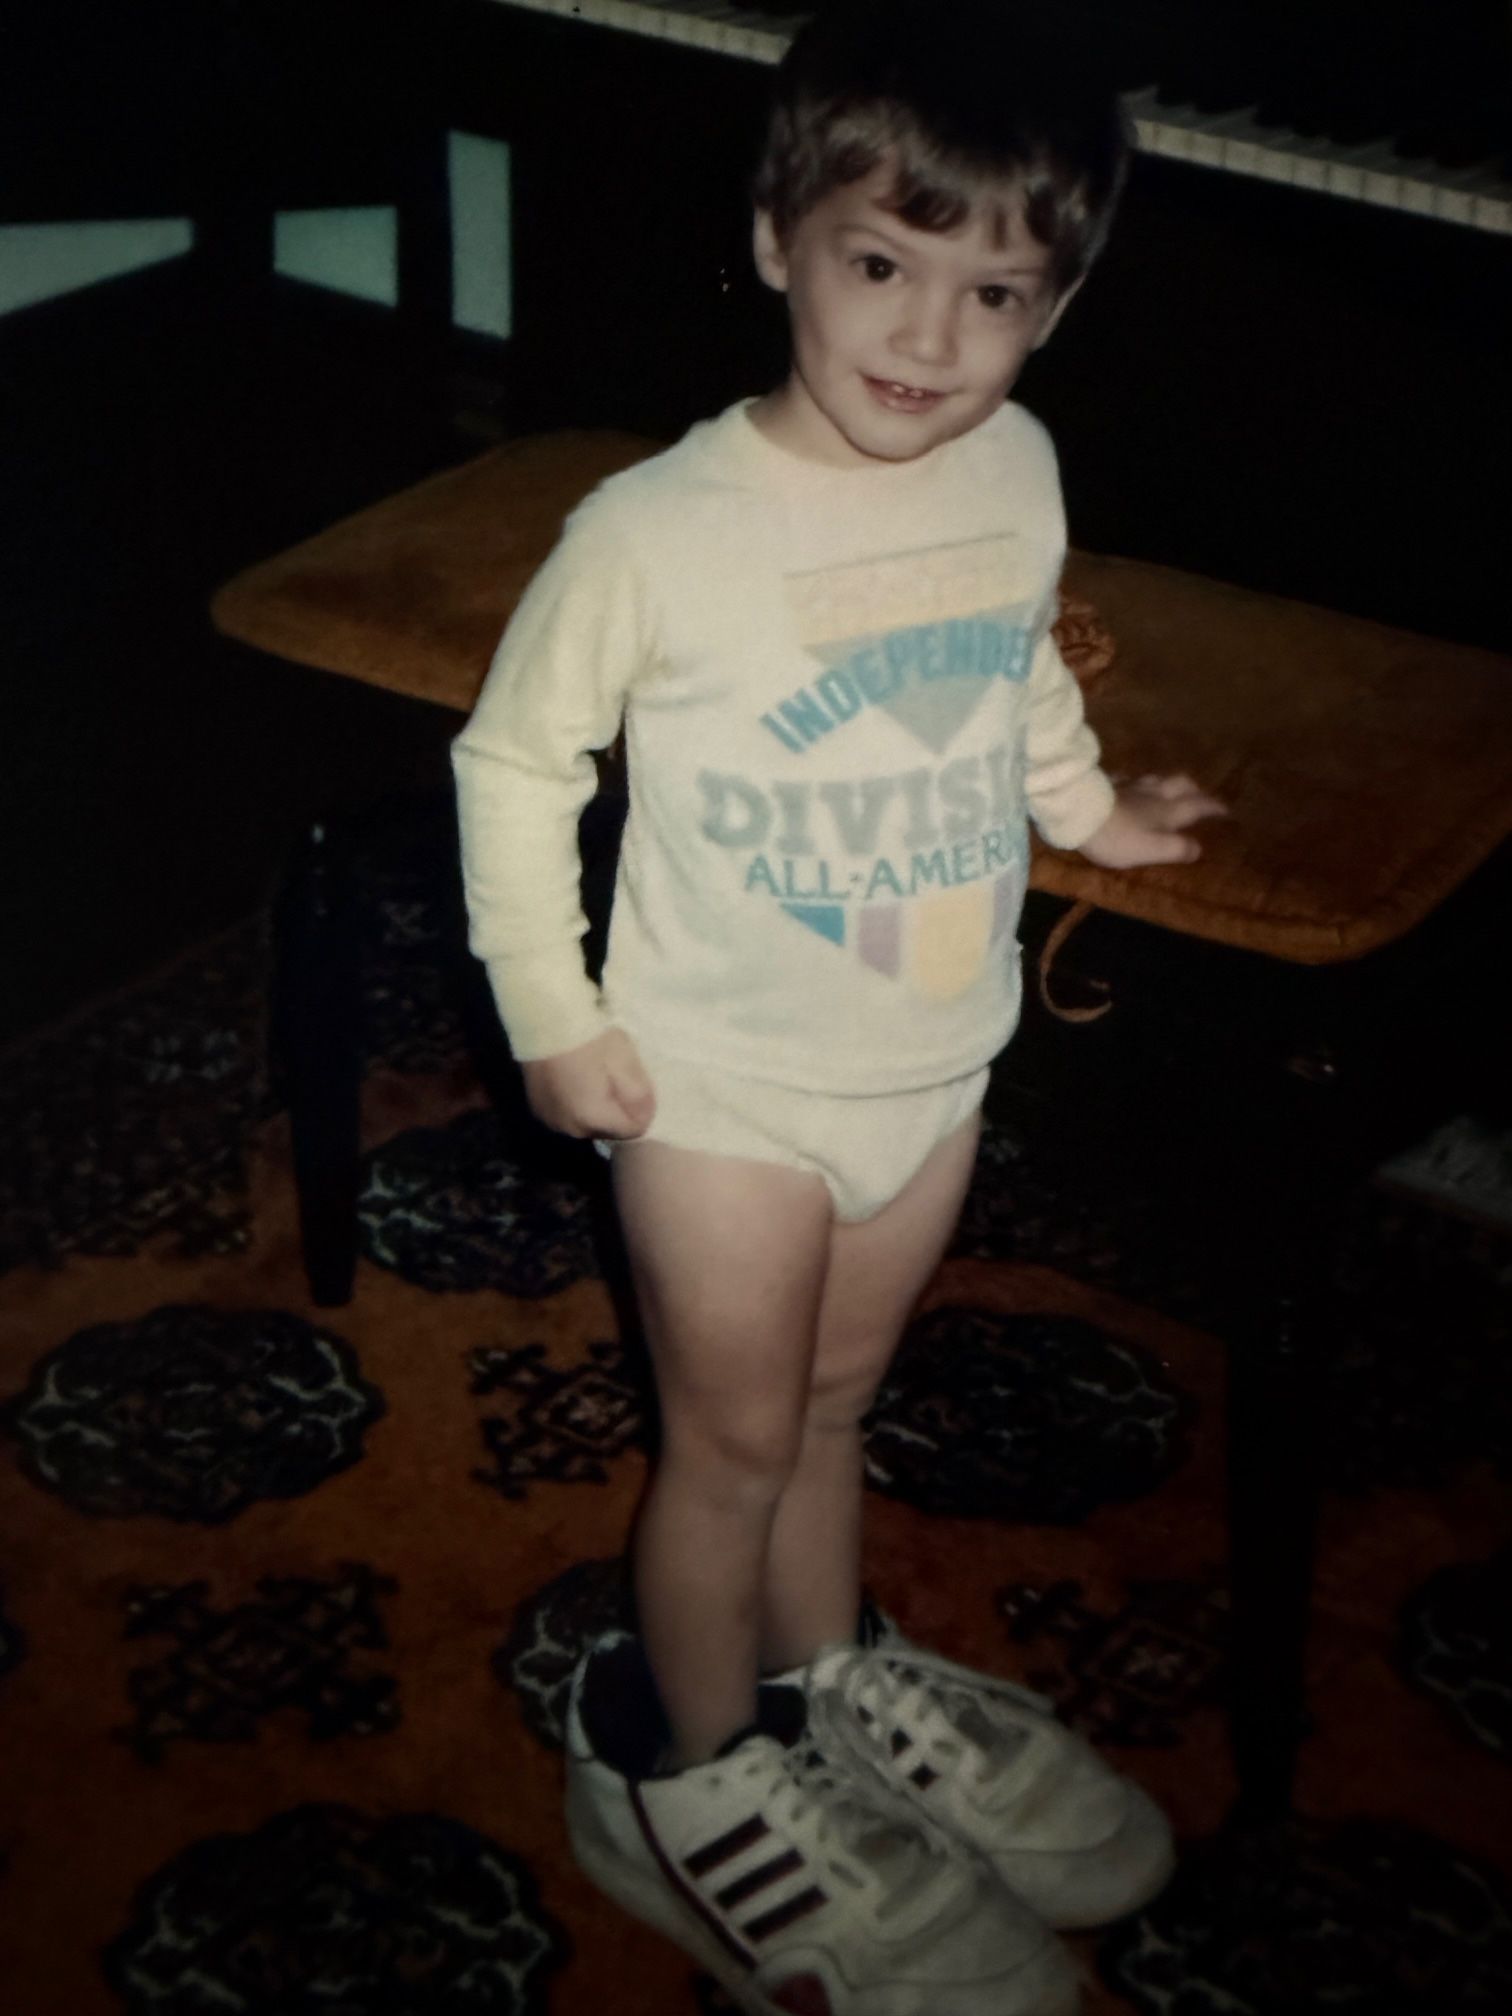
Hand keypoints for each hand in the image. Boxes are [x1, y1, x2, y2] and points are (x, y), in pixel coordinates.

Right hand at [521, 1028, 656, 1139]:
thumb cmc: (589, 1037)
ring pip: (586, 1122)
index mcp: (591, 1120)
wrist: (544, 1016)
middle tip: (618, 1075)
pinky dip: (576, 1101)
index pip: (633, 1130)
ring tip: (597, 1075)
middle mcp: (568, 1127)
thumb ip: (639, 1096)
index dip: (642, 1108)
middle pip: (608, 1129)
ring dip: (597, 1107)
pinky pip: (568, 1113)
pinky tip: (577, 1077)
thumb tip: (645, 1116)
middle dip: (618, 1109)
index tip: (638, 1082)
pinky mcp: (537, 1106)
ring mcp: (549, 1118)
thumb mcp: (625, 1062)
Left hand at [1078, 772, 1226, 868]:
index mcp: (1168, 810)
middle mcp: (1153, 794)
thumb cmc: (1119, 837)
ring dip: (1167, 783)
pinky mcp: (1108, 785)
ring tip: (1169, 789)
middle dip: (1194, 789)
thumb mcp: (1153, 850)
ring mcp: (1129, 786)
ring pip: (1155, 779)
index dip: (1214, 807)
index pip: (1198, 806)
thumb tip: (1199, 848)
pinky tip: (1127, 785)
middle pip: (1180, 784)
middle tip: (1200, 796)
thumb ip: (1178, 849)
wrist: (1079, 814)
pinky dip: (1133, 783)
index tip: (1228, 810)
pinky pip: (1125, 780)